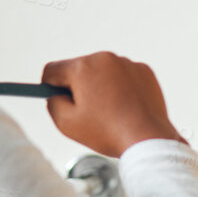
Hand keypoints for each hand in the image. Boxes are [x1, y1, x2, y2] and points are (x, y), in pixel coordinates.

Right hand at [41, 51, 182, 156]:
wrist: (148, 139)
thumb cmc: (106, 132)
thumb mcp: (66, 123)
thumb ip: (52, 102)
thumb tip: (54, 93)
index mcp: (82, 67)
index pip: (53, 70)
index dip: (49, 86)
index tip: (55, 98)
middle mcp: (105, 58)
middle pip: (79, 69)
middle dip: (78, 88)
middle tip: (86, 112)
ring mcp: (127, 63)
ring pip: (102, 72)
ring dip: (100, 87)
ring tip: (110, 113)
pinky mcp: (144, 71)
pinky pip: (123, 76)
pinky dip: (121, 88)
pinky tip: (126, 108)